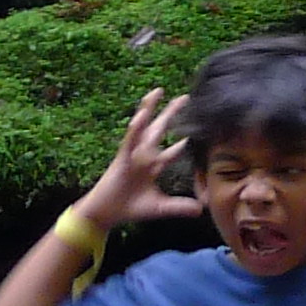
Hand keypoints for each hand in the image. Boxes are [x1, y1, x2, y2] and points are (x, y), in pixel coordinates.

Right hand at [82, 90, 207, 228]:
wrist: (104, 214)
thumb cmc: (128, 208)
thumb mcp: (160, 207)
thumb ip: (179, 206)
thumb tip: (201, 209)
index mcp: (152, 166)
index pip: (173, 151)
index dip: (184, 142)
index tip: (197, 129)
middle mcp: (143, 156)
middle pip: (160, 130)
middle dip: (171, 114)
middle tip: (185, 97)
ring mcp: (132, 154)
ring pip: (143, 127)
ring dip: (150, 109)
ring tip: (158, 91)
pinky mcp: (122, 157)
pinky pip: (129, 139)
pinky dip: (135, 127)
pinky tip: (142, 113)